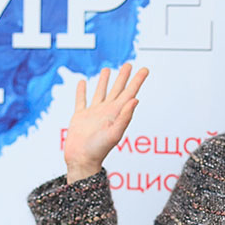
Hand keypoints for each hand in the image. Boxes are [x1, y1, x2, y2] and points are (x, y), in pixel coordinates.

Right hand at [64, 63, 148, 183]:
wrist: (81, 160)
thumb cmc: (99, 150)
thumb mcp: (115, 133)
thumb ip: (125, 117)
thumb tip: (135, 99)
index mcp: (117, 113)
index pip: (129, 93)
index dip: (137, 81)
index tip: (145, 69)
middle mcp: (107, 111)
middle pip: (117, 90)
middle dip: (123, 77)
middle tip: (129, 64)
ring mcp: (93, 113)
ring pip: (100, 92)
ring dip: (104, 81)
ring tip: (107, 69)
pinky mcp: (80, 117)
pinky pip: (81, 100)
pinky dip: (82, 91)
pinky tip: (83, 83)